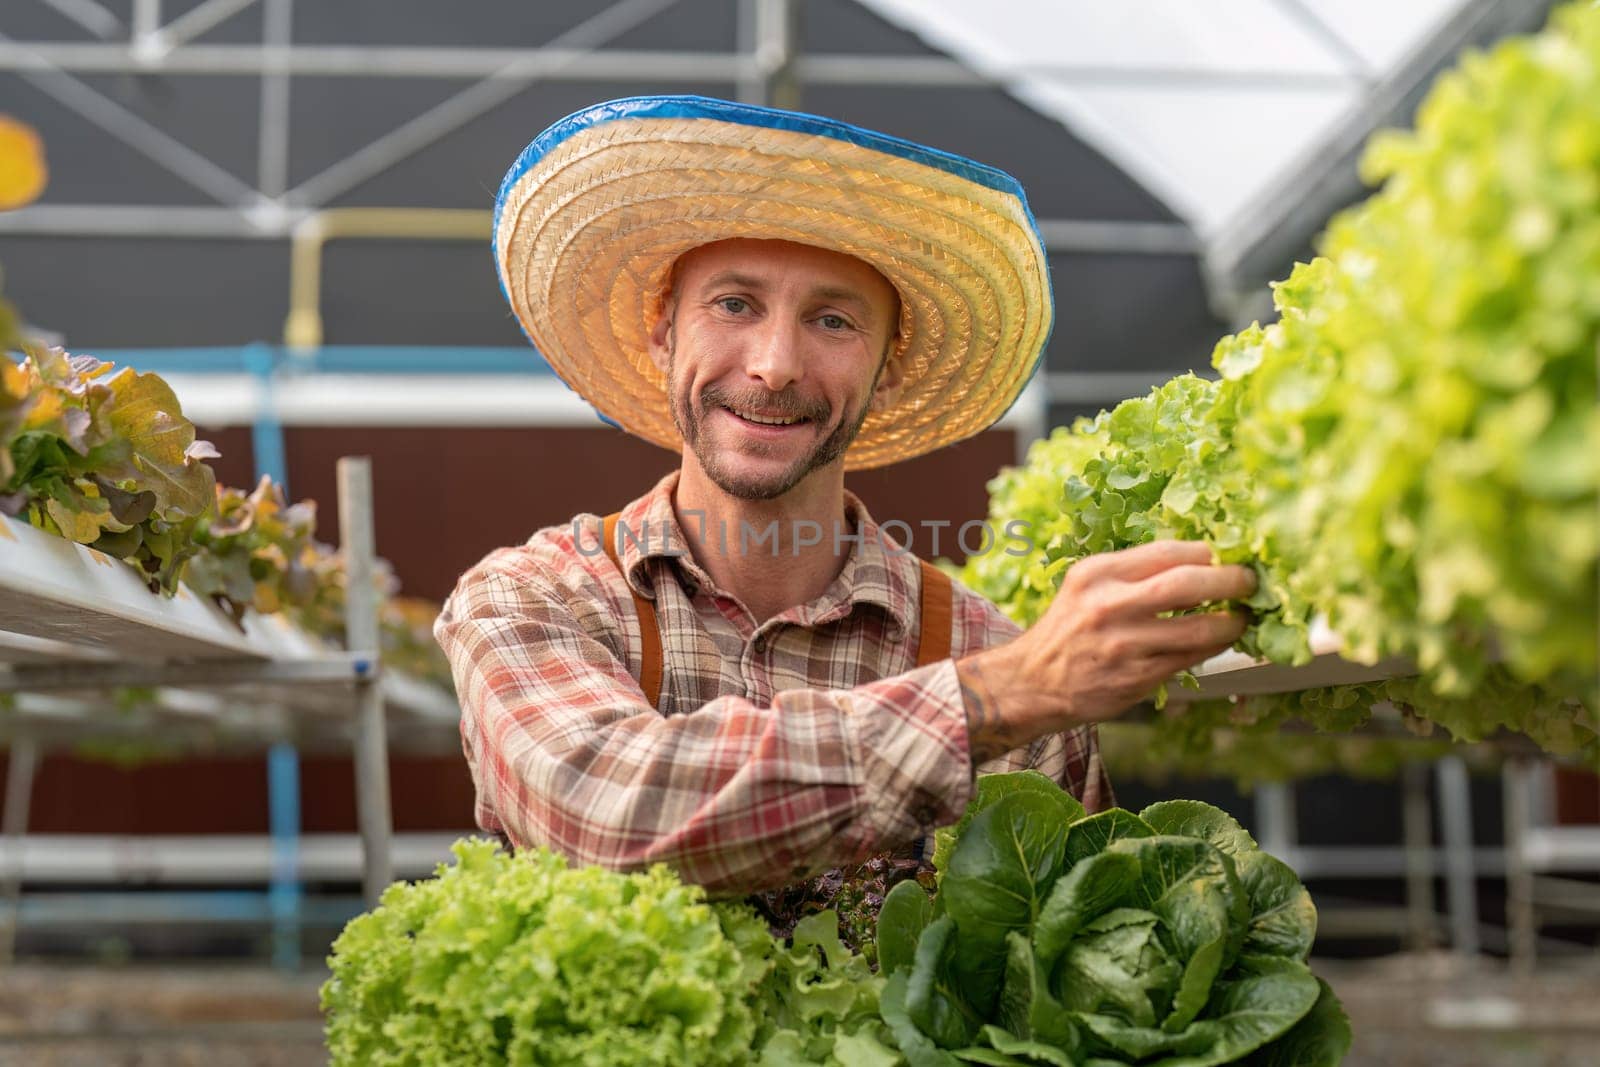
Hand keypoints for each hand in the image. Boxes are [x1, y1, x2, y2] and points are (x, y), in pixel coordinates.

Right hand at [956, 541, 1254, 762]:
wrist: (1033, 682)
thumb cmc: (1068, 629)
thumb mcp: (1087, 586)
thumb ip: (1133, 572)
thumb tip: (1196, 560)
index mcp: (1097, 573)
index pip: (1167, 551)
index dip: (1207, 552)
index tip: (1226, 555)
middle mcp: (1108, 605)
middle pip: (1187, 583)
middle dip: (1229, 580)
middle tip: (1248, 581)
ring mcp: (1124, 644)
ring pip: (1197, 628)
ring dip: (1230, 622)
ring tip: (1241, 617)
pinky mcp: (1136, 677)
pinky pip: (1190, 659)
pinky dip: (1211, 647)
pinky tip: (1219, 640)